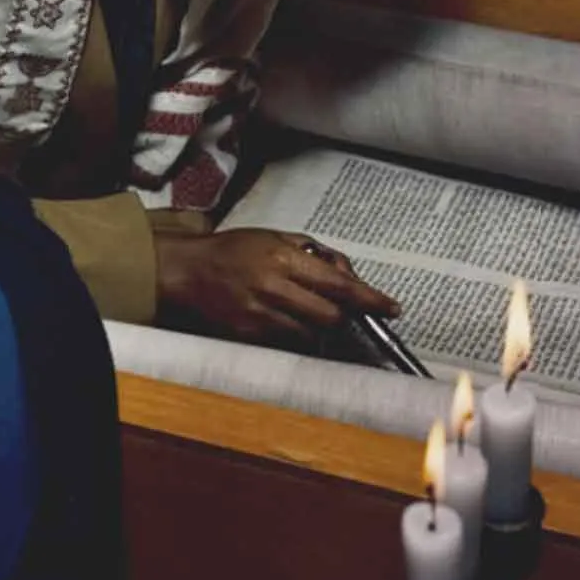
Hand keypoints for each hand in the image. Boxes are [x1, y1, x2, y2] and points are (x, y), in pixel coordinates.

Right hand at [154, 228, 399, 345]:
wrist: (187, 272)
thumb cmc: (232, 250)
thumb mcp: (273, 236)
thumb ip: (312, 252)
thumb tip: (345, 272)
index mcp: (282, 258)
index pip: (338, 284)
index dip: (369, 298)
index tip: (392, 308)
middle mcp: (274, 288)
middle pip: (331, 316)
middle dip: (343, 315)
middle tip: (343, 309)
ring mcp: (261, 316)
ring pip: (312, 334)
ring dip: (318, 326)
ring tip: (305, 311)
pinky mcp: (250, 336)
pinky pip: (288, 342)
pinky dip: (295, 334)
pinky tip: (286, 319)